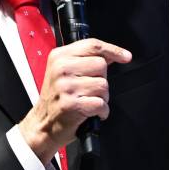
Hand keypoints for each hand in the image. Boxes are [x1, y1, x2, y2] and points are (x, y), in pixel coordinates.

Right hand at [19, 38, 131, 160]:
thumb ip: (84, 60)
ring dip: (102, 97)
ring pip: (103, 85)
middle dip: (102, 79)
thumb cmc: (56, 98)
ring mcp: (66, 87)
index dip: (113, 50)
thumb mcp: (63, 72)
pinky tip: (92, 112)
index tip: (125, 56)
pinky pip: (101, 103)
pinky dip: (102, 111)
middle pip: (101, 65)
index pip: (93, 45)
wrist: (42, 124)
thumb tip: (111, 55)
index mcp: (59, 56)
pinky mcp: (72, 104)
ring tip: (88, 101)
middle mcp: (61, 69)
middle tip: (90, 90)